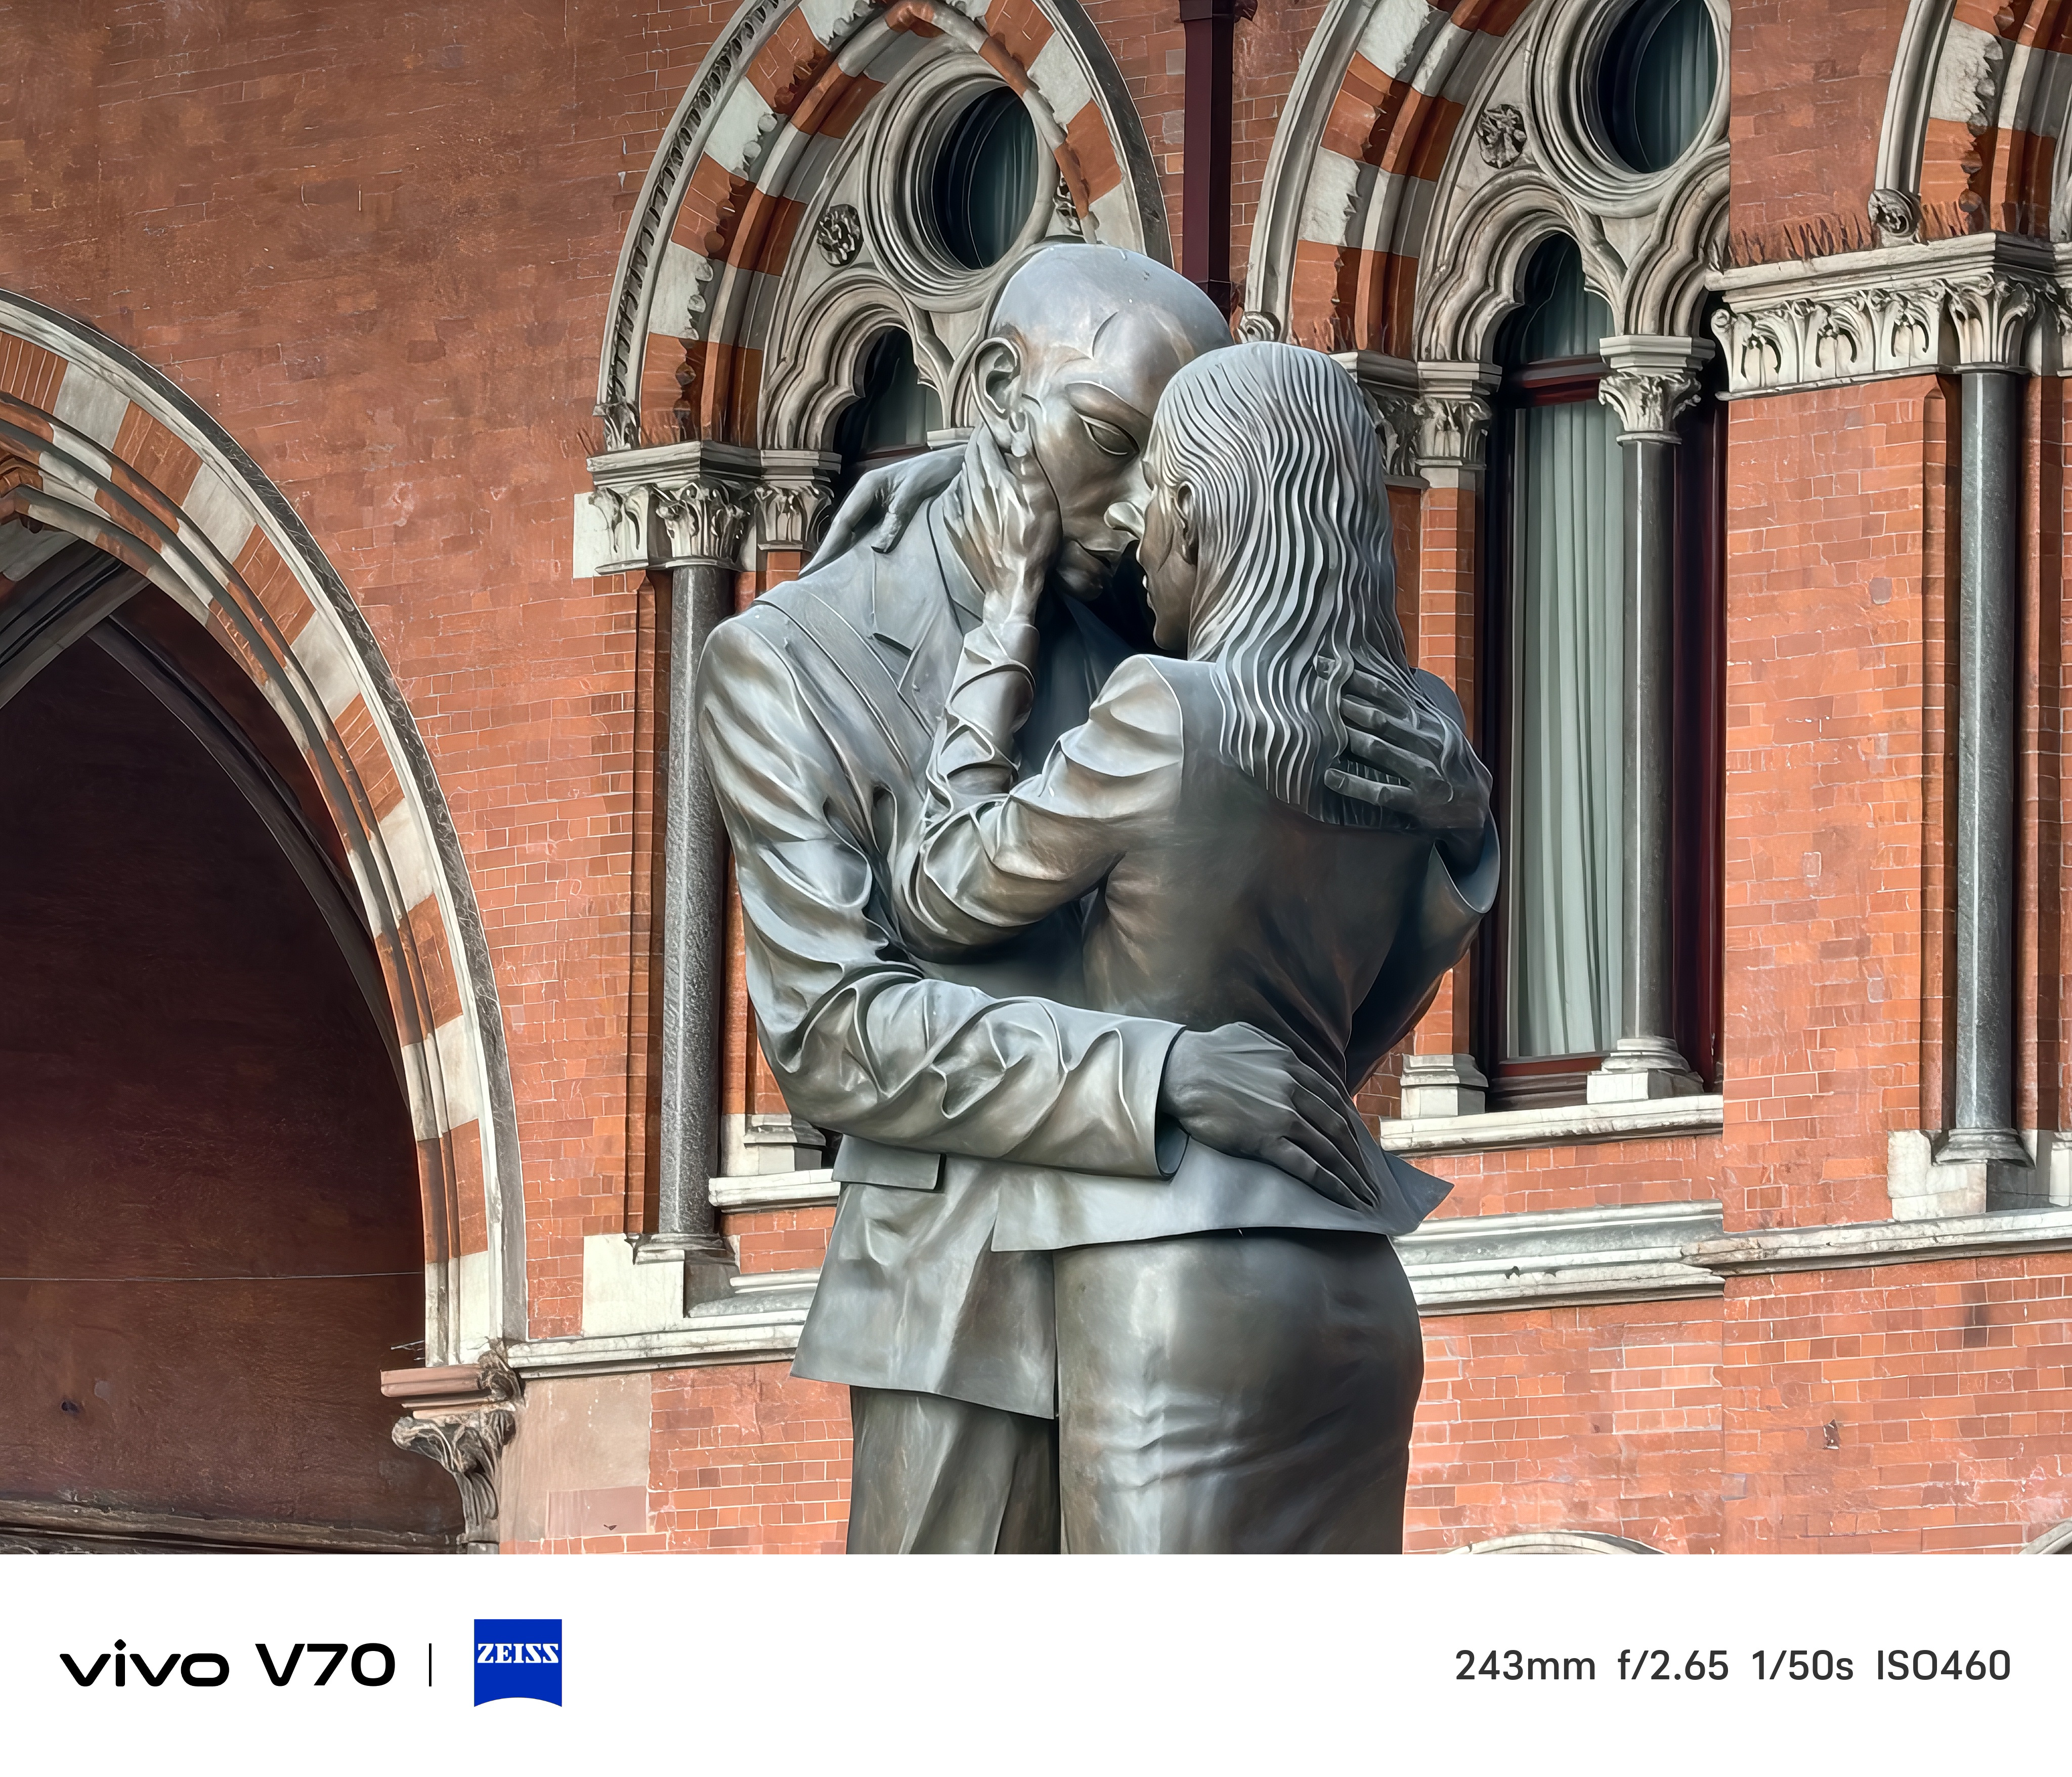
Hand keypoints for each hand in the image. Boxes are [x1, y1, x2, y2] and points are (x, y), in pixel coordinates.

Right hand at [808, 446, 962, 567]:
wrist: (951, 463)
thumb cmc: (933, 471)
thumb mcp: (914, 493)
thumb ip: (896, 517)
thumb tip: (877, 548)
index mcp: (868, 487)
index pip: (842, 522)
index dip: (828, 547)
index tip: (816, 567)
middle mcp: (866, 496)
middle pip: (841, 528)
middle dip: (826, 552)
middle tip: (809, 577)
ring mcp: (874, 504)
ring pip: (851, 532)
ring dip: (838, 552)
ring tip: (823, 576)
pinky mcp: (885, 512)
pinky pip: (866, 533)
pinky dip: (855, 549)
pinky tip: (850, 565)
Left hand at [945, 421, 1060, 626]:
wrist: (1012, 586)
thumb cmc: (1033, 545)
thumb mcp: (1042, 502)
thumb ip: (1027, 465)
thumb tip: (1016, 433)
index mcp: (994, 481)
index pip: (984, 443)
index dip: (988, 429)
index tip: (994, 422)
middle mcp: (973, 492)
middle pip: (970, 456)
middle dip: (978, 441)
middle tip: (986, 434)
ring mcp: (962, 511)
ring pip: (961, 475)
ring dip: (970, 462)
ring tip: (979, 457)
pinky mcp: (957, 529)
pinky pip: (952, 499)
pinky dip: (959, 487)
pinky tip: (966, 488)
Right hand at [1157, 1023, 1379, 1211]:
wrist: (1178, 1070)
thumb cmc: (1208, 1052)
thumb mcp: (1251, 1038)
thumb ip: (1276, 1049)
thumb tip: (1287, 1055)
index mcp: (1293, 1065)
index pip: (1334, 1098)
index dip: (1351, 1122)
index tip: (1359, 1141)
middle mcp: (1295, 1089)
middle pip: (1338, 1126)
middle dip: (1359, 1156)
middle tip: (1370, 1176)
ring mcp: (1282, 1116)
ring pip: (1329, 1149)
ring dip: (1352, 1175)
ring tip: (1364, 1195)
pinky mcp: (1265, 1140)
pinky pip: (1307, 1167)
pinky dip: (1331, 1185)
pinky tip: (1344, 1199)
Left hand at [1326, 662, 1490, 854]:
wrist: (1475, 803)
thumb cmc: (1445, 761)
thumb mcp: (1433, 729)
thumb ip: (1407, 707)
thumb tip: (1373, 678)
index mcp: (1425, 721)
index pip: (1388, 693)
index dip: (1357, 678)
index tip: (1329, 664)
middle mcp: (1424, 741)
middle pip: (1380, 718)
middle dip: (1347, 702)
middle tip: (1318, 690)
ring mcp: (1422, 772)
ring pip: (1380, 750)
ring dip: (1351, 737)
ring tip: (1321, 728)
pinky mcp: (1417, 801)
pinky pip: (1383, 792)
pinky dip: (1355, 785)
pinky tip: (1330, 777)